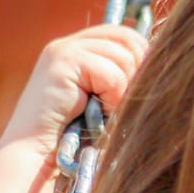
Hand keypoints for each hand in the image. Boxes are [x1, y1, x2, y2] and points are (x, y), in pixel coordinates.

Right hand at [0, 24, 150, 155]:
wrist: (36, 158)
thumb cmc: (74, 139)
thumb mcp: (103, 101)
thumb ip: (121, 77)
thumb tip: (157, 62)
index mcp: (78, 49)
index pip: (125, 34)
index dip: (140, 57)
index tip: (135, 90)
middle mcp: (69, 44)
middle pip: (128, 39)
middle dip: (135, 72)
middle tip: (119, 102)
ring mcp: (64, 50)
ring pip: (124, 56)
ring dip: (121, 91)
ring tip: (102, 111)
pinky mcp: (61, 61)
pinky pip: (111, 73)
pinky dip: (111, 98)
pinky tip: (95, 113)